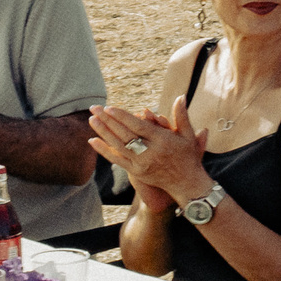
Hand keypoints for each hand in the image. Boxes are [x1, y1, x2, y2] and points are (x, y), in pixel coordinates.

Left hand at [89, 97, 206, 201]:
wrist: (186, 184)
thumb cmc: (188, 156)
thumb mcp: (188, 135)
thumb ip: (181, 115)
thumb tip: (180, 96)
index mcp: (163, 141)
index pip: (138, 127)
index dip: (122, 117)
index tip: (109, 108)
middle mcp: (151, 153)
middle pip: (124, 135)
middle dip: (107, 120)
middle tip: (94, 108)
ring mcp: (141, 164)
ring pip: (118, 146)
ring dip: (103, 132)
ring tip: (92, 119)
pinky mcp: (136, 172)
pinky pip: (117, 160)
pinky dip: (104, 150)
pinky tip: (92, 140)